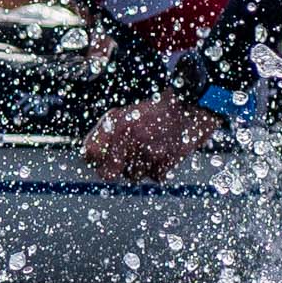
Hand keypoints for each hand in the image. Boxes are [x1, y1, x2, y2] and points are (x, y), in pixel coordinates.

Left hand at [82, 100, 224, 184]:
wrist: (191, 106)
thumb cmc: (156, 109)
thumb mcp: (125, 112)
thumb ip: (106, 131)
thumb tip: (90, 154)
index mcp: (116, 123)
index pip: (90, 153)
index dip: (93, 159)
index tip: (98, 160)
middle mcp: (129, 138)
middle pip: (107, 173)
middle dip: (112, 170)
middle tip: (121, 162)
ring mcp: (148, 152)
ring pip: (132, 176)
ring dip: (138, 167)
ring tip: (149, 149)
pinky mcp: (166, 161)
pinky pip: (154, 176)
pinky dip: (158, 169)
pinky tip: (163, 152)